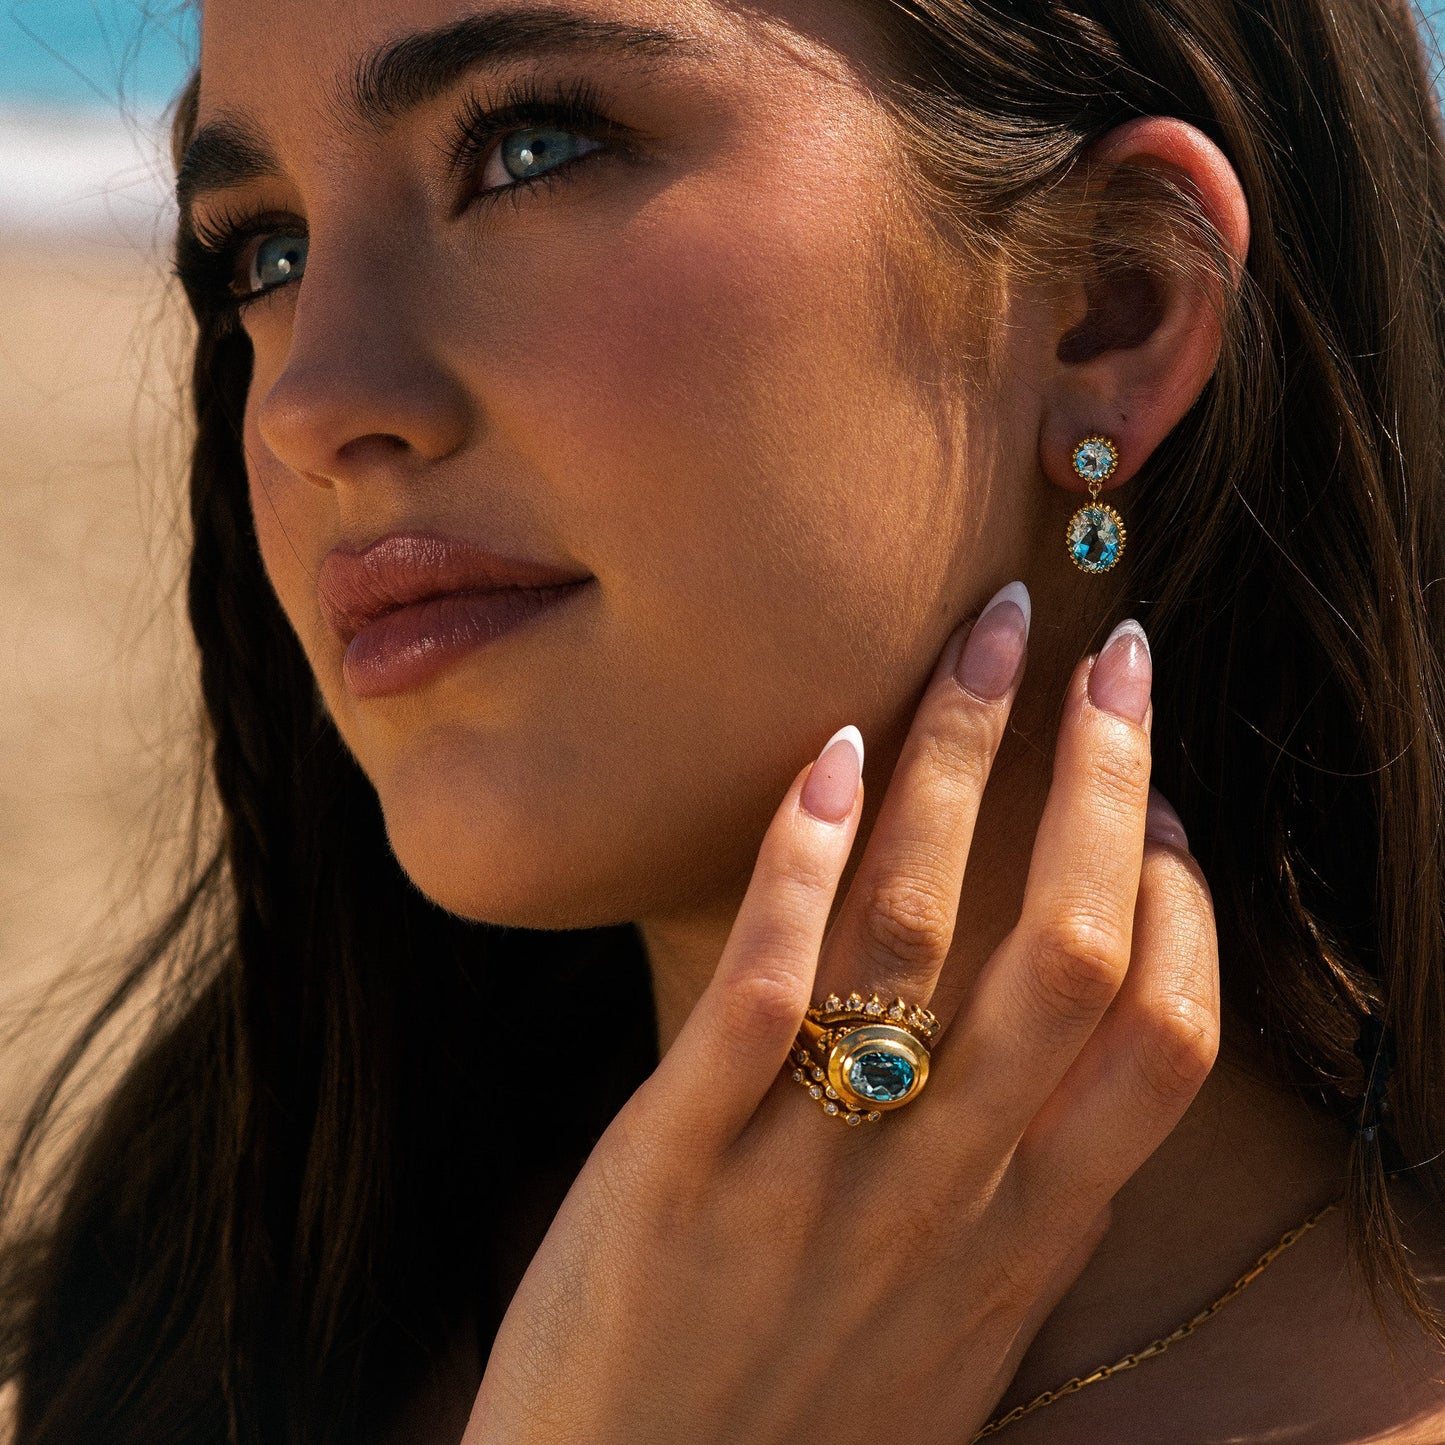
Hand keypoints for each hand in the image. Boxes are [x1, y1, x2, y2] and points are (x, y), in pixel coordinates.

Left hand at [463, 588, 1219, 1444]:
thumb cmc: (785, 1436)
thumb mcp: (941, 1345)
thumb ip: (1002, 1213)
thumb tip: (1041, 1069)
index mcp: (1021, 1248)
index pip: (1164, 1044)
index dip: (1182, 902)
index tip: (1153, 800)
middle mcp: (940, 1204)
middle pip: (1069, 950)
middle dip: (1104, 779)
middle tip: (1114, 653)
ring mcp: (809, 1182)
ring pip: (920, 937)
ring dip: (962, 767)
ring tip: (984, 646)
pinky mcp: (675, 1170)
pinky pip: (760, 992)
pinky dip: (801, 862)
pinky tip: (830, 757)